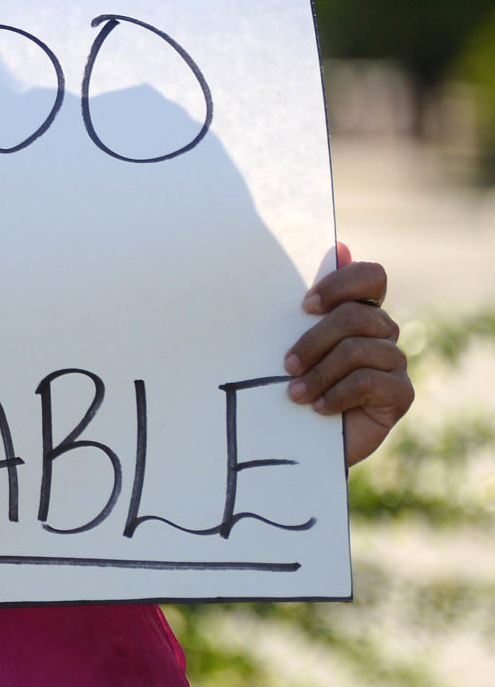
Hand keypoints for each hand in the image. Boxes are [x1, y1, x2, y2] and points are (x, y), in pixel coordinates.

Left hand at [284, 243, 412, 466]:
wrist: (295, 442)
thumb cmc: (285, 384)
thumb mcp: (285, 341)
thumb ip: (308, 300)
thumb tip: (340, 245)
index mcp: (358, 311)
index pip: (372, 276)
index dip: (343, 282)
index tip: (304, 305)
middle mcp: (382, 333)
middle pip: (356, 315)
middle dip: (314, 339)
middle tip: (285, 365)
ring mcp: (395, 363)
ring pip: (361, 348)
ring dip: (320, 372)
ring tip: (294, 394)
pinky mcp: (401, 395)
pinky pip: (372, 381)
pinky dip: (338, 394)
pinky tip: (319, 409)